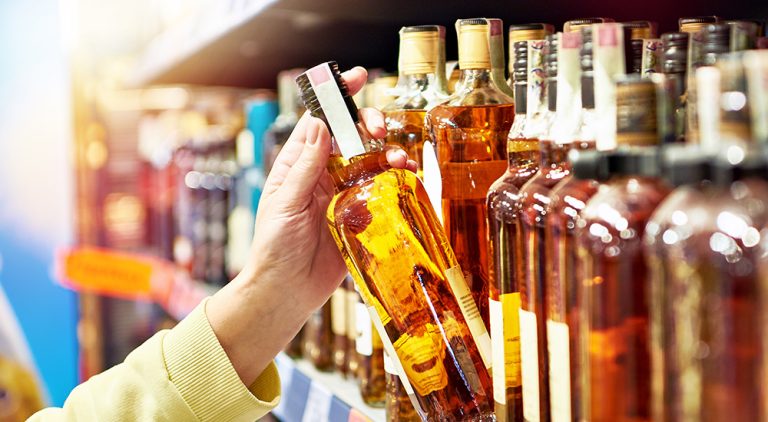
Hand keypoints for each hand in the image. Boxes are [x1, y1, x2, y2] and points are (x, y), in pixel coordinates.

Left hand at [207, 66, 414, 384]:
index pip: (320, 122)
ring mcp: (343, 195)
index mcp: (299, 166)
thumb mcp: (284, 204)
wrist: (286, 292)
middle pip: (351, 137)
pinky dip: (395, 181)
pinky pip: (381, 192)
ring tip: (397, 157)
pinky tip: (404, 178)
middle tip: (378, 128)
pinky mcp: (360, 217)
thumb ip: (304, 167)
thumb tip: (320, 125)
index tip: (358, 78)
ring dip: (386, 152)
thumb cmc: (274, 248)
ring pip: (371, 162)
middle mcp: (323, 175)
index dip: (338, 99)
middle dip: (368, 124)